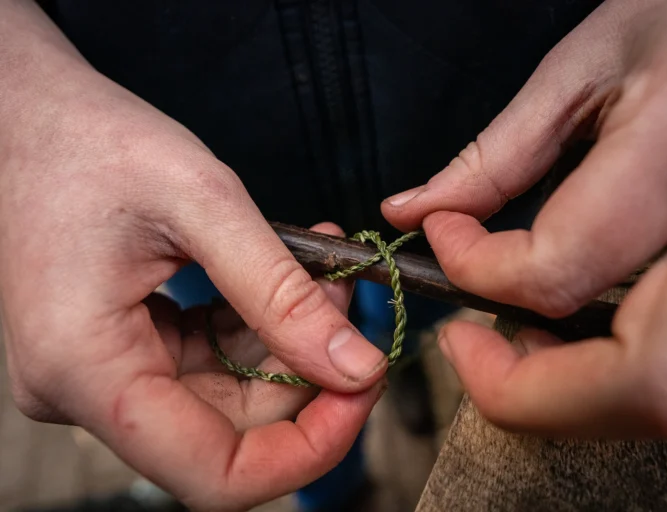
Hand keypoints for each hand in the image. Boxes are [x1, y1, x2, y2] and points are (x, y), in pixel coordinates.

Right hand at [1, 2, 385, 507]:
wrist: (29, 116)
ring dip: (289, 342)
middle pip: (231, 433)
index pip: (213, 473)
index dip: (306, 448)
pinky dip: (259, 326)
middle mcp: (86, 392)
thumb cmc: (92, 142)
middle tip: (348, 295)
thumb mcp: (202, 204)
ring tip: (323, 269)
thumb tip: (357, 367)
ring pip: (230, 398)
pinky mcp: (124, 352)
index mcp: (87, 370)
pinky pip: (210, 364)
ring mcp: (104, 376)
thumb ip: (281, 294)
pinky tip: (289, 274)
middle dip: (307, 372)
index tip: (365, 386)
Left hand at [383, 0, 666, 466]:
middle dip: (535, 393)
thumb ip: (494, 156)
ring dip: (600, 402)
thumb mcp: (585, 62)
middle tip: (477, 348)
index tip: (445, 241)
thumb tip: (410, 216)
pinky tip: (628, 364)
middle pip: (654, 380)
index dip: (478, 273)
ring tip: (545, 344)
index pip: (566, 266)